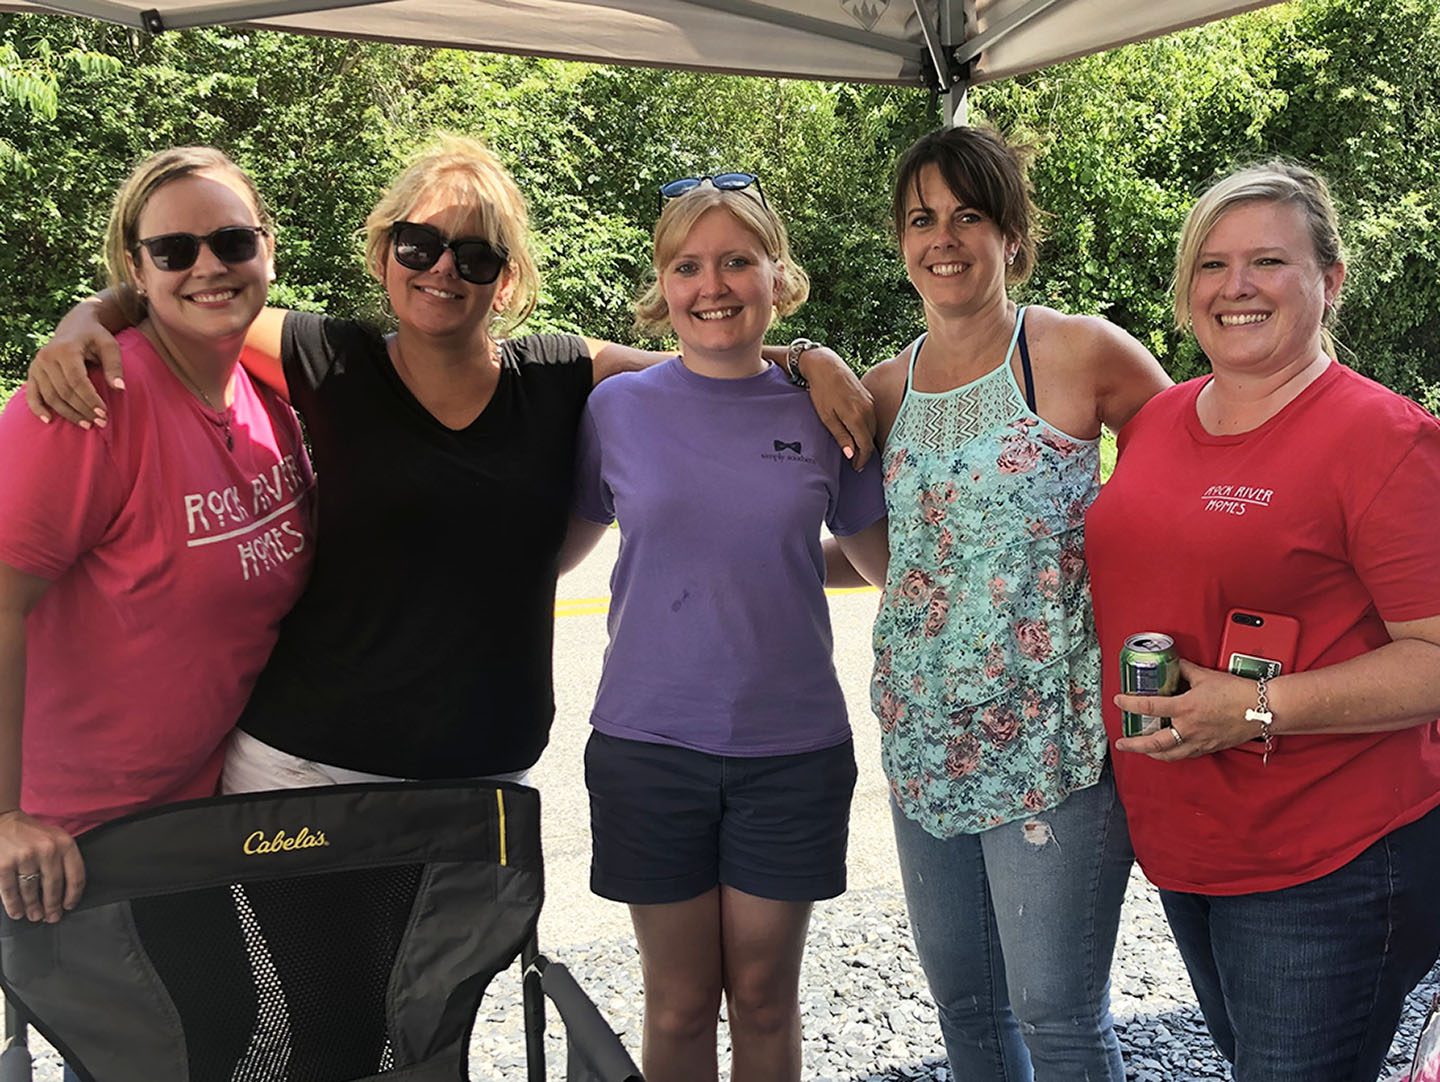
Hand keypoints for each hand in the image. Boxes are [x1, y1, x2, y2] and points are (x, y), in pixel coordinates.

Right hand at [0, 809, 83, 921]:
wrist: (3, 820)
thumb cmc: (32, 833)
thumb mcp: (55, 838)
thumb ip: (64, 858)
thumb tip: (67, 891)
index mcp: (65, 843)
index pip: (76, 875)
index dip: (73, 895)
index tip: (69, 906)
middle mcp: (47, 850)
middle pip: (53, 886)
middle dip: (52, 906)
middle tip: (51, 918)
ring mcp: (25, 857)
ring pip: (31, 891)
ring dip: (33, 907)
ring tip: (34, 916)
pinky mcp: (4, 865)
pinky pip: (10, 890)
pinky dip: (13, 904)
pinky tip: (17, 912)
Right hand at [26, 322, 125, 428]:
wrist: (75, 326)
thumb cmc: (96, 337)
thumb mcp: (109, 345)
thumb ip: (114, 366)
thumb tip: (120, 388)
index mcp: (66, 349)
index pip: (77, 380)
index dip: (90, 399)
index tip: (104, 414)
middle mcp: (47, 357)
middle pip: (64, 391)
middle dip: (83, 409)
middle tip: (101, 423)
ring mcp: (37, 365)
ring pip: (50, 396)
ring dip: (68, 413)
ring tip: (87, 425)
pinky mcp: (32, 372)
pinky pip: (32, 394)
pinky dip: (38, 408)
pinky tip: (49, 421)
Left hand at [798, 346, 876, 469]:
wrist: (826, 366)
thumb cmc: (822, 391)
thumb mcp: (827, 417)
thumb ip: (841, 436)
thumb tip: (851, 454)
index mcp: (857, 418)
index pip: (865, 446)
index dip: (861, 459)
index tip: (855, 467)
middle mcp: (868, 411)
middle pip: (871, 439)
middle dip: (864, 452)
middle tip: (855, 462)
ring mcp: (870, 403)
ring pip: (873, 429)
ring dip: (866, 441)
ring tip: (856, 450)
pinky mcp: (868, 397)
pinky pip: (872, 419)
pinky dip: (867, 429)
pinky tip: (858, 433)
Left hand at [1113, 659, 1259, 761]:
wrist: (1263, 709)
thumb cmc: (1237, 692)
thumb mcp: (1205, 675)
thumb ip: (1184, 670)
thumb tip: (1172, 664)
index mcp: (1185, 708)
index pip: (1149, 706)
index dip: (1129, 703)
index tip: (1118, 701)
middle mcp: (1188, 728)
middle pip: (1153, 742)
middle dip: (1133, 744)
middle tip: (1121, 742)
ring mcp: (1199, 741)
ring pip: (1169, 754)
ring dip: (1151, 753)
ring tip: (1141, 750)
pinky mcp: (1209, 748)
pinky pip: (1186, 755)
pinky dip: (1173, 754)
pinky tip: (1169, 750)